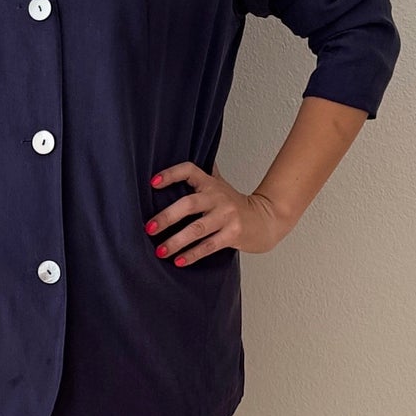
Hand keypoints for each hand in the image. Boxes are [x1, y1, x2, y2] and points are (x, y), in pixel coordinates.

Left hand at [145, 161, 296, 263]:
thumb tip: (181, 155)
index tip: (152, 182)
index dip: (171, 174)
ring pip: (197, 229)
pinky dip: (192, 255)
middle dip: (167, 217)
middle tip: (149, 228)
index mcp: (211, 184)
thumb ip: (203, 175)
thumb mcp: (220, 185)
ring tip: (160, 251)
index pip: (189, 170)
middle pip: (189, 204)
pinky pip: (209, 246)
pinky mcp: (233, 234)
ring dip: (176, 241)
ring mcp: (227, 216)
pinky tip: (178, 261)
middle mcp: (218, 197)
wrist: (266, 219)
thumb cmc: (235, 204)